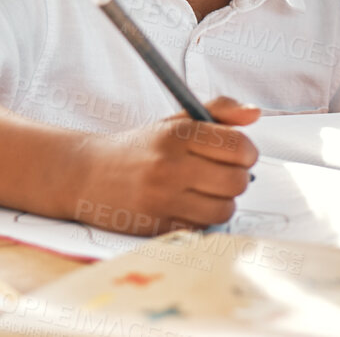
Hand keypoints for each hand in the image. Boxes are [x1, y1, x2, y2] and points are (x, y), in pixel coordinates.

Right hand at [68, 96, 260, 234]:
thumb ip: (219, 111)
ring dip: (222, 201)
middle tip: (223, 173)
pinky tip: (188, 206)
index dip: (247, 153)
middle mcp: (169, 167)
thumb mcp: (175, 121)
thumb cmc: (139, 148)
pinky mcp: (155, 227)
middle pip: (237, 181)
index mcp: (177, 136)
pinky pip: (201, 228)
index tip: (239, 154)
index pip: (239, 148)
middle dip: (237, 177)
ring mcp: (161, 200)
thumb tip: (254, 113)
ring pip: (224, 209)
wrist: (86, 174)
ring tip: (206, 191)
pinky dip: (202, 219)